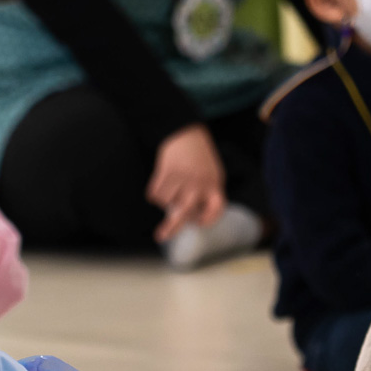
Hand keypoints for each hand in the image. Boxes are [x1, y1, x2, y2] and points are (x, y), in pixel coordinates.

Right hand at [145, 124, 225, 242]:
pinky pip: (154, 193)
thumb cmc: (199, 158)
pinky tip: (161, 184)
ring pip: (165, 202)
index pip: (217, 208)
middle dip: (172, 226)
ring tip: (171, 189)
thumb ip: (206, 195)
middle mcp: (199, 182)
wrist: (186, 132)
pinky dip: (154, 193)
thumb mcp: (212, 174)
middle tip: (161, 237)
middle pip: (185, 212)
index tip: (198, 223)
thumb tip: (190, 220)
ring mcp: (182, 177)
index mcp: (215, 183)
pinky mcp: (167, 171)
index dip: (208, 219)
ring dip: (164, 200)